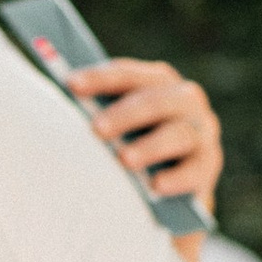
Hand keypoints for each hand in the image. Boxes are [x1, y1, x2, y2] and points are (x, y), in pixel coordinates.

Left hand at [69, 58, 223, 213]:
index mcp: (157, 81)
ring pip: (178, 134)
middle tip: (97, 129)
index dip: (100, 79)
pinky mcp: (208, 164)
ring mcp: (201, 131)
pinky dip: (176, 177)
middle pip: (155, 101)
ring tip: (124, 160)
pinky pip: (196, 169)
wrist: (171, 185)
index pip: (127, 75)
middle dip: (124, 115)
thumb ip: (97, 111)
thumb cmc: (131, 143)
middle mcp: (184, 100)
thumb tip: (52, 106)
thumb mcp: (117, 125)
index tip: (71, 85)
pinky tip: (156, 186)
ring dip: (149, 147)